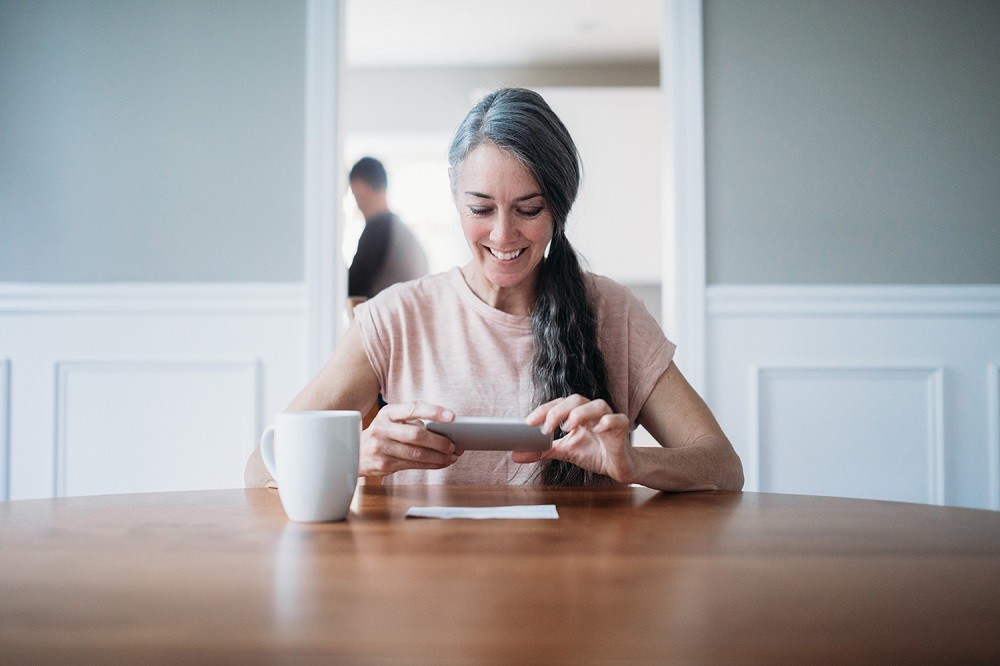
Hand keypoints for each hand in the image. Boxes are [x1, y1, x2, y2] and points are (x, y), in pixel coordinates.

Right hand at [360, 401, 460, 476]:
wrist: (355, 452)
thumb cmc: (383, 434)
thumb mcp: (392, 421)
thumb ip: (413, 422)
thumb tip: (445, 431)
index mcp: (388, 413)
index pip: (413, 408)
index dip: (434, 412)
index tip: (452, 417)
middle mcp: (383, 428)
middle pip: (417, 435)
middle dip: (439, 441)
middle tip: (453, 445)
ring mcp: (382, 447)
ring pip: (417, 453)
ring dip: (439, 456)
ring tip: (451, 456)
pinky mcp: (384, 464)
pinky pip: (413, 465)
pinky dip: (431, 465)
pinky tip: (441, 463)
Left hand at [512, 395, 635, 482]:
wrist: (619, 467)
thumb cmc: (594, 453)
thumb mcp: (565, 451)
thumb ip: (543, 451)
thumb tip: (516, 455)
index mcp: (578, 413)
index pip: (559, 403)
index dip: (545, 410)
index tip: (529, 422)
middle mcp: (593, 412)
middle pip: (576, 400)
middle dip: (558, 411)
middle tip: (546, 428)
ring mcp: (609, 418)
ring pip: (597, 404)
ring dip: (580, 413)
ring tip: (568, 427)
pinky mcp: (622, 429)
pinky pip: (617, 419)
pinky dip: (607, 421)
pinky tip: (597, 429)